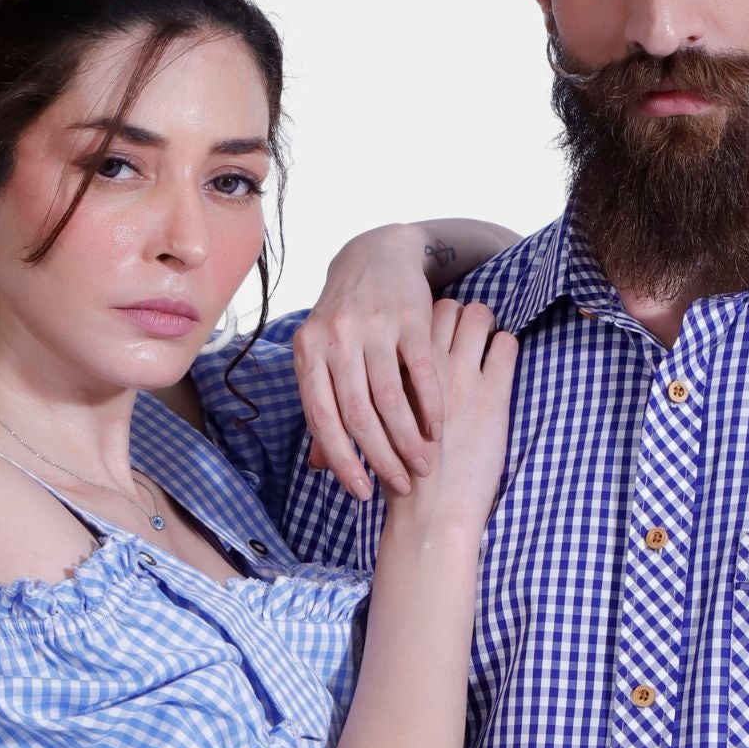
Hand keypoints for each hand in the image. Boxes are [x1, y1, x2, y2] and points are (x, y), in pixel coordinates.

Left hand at [295, 225, 447, 500]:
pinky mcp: (410, 318)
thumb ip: (323, 407)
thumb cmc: (348, 319)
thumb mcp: (325, 356)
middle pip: (358, 414)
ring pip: (391, 398)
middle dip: (381, 458)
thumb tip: (317, 466)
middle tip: (402, 485)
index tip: (361, 493)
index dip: (342, 461)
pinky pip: (423, 372)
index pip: (322, 419)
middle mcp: (336, 339)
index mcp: (309, 352)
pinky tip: (439, 431)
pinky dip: (432, 406)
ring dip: (409, 440)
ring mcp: (373, 327)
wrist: (376, 255)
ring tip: (423, 466)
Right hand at [384, 301, 516, 537]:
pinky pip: (506, 344)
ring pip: (477, 315)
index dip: (427, 321)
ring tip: (485, 344)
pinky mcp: (493, 393)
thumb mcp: (378, 438)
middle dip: (456, 315)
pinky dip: (506, 347)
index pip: (413, 320)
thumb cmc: (403, 481)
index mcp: (394, 374)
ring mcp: (460, 377)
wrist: (432, 514)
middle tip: (463, 335)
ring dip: (484, 325)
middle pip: (444, 307)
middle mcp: (425, 368)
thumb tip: (376, 396)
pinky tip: (501, 364)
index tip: (434, 335)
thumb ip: (376, 412)